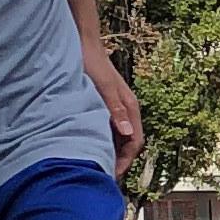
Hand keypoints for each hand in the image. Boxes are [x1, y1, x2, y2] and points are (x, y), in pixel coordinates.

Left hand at [84, 34, 143, 166]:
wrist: (83, 44)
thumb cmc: (92, 64)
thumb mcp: (102, 88)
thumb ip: (115, 110)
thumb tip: (128, 134)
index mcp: (130, 108)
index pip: (135, 142)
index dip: (125, 162)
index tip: (110, 175)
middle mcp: (127, 110)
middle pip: (128, 143)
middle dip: (118, 161)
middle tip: (102, 176)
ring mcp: (117, 108)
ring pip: (119, 137)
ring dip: (111, 152)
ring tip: (95, 165)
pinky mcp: (106, 106)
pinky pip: (109, 129)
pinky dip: (103, 141)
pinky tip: (88, 146)